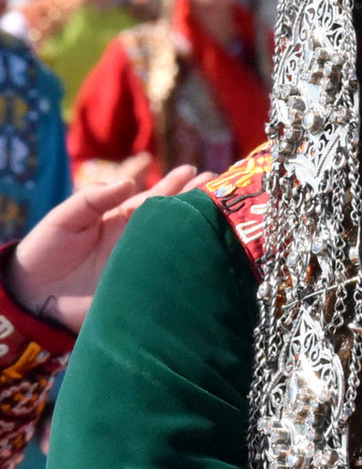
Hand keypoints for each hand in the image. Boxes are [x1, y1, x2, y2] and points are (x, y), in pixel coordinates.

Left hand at [5, 166, 213, 331]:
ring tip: (224, 216)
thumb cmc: (45, 250)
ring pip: (177, 246)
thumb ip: (93, 198)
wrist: (32, 296)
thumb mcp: (65, 217)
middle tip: (223, 188)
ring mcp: (142, 265)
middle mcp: (138, 240)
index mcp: (122, 218)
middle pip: (174, 219)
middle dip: (198, 203)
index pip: (156, 198)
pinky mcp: (141, 290)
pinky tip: (209, 258)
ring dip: (199, 232)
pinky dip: (189, 269)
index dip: (177, 185)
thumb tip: (129, 182)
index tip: (198, 172)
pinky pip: (169, 278)